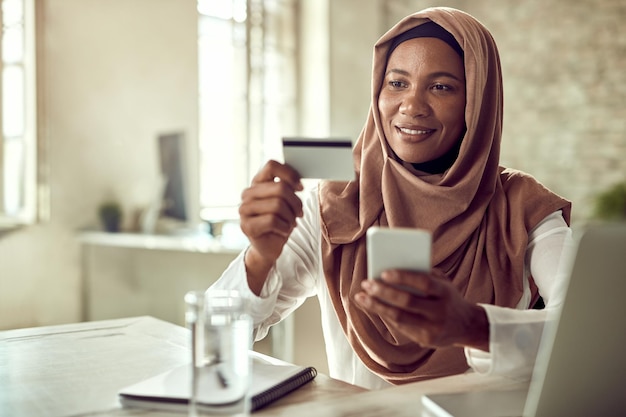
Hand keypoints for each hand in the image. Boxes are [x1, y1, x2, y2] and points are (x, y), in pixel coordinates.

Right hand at [239, 160, 302, 292]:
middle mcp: (248, 194)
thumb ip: (288, 188)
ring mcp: (244, 210)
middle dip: (295, 202)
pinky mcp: (246, 226)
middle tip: (299, 213)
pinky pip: (273, 221)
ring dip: (290, 217)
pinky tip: (282, 231)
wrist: (269, 246)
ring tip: (290, 223)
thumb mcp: (286, 201)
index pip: (271, 166)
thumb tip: (297, 183)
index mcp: (257, 183)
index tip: (300, 187)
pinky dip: (284, 227)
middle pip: (280, 187)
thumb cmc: (279, 221)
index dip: (290, 174)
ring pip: (278, 205)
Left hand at [354, 269, 488, 350]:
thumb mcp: (443, 283)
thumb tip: (393, 267)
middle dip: (383, 292)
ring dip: (377, 306)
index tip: (383, 272)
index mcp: (445, 293)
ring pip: (400, 318)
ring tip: (361, 296)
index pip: (424, 283)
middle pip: (408, 302)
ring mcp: (432, 329)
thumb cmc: (448, 297)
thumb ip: (424, 275)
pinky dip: (385, 314)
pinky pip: (400, 327)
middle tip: (366, 283)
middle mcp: (440, 312)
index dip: (403, 277)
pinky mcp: (425, 340)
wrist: (467, 326)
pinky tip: (372, 306)